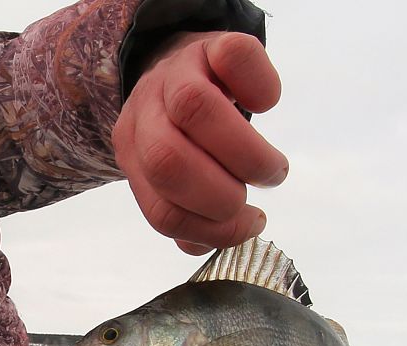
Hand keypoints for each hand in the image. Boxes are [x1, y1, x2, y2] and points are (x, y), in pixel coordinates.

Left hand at [114, 31, 287, 254]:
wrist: (182, 62)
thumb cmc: (185, 131)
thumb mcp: (176, 173)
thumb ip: (187, 212)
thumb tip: (208, 241)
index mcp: (134, 156)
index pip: (160, 209)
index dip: (210, 229)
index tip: (249, 226)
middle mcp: (144, 114)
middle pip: (166, 161)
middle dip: (221, 196)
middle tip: (256, 200)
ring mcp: (174, 74)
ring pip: (195, 110)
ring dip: (245, 154)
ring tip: (272, 171)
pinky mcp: (211, 44)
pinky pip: (234, 58)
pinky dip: (260, 87)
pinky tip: (265, 104)